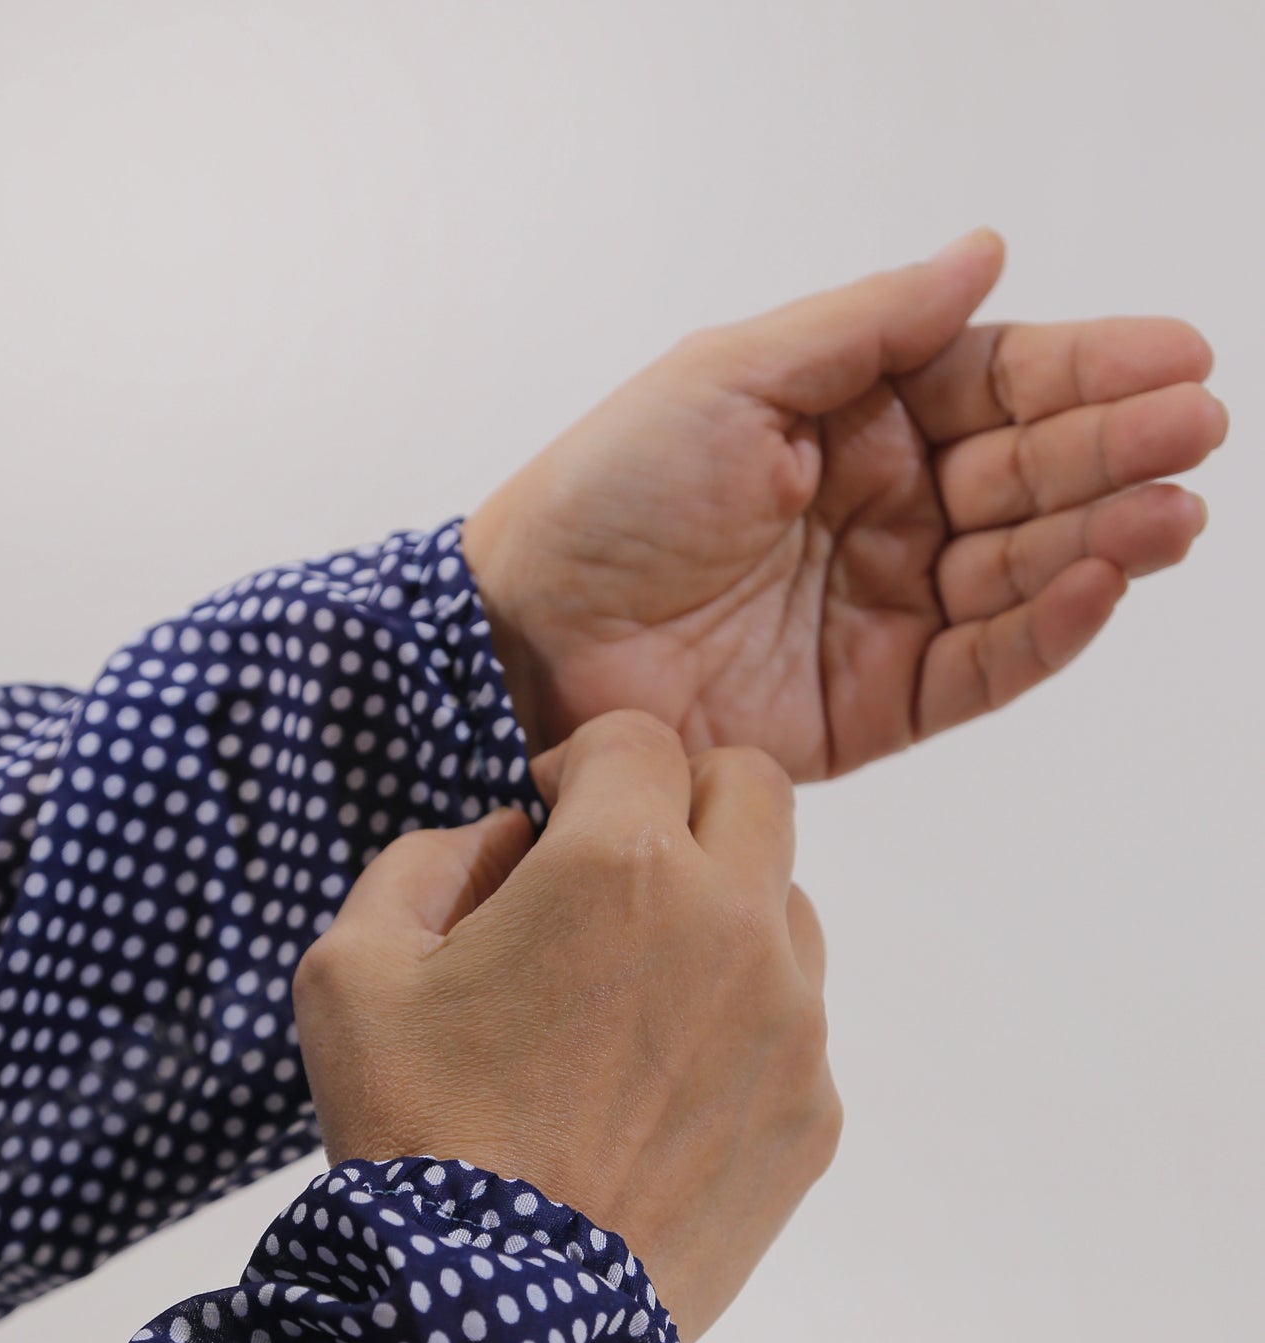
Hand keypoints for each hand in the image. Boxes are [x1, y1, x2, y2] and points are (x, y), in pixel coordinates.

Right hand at [292, 712, 839, 1342]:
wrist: (494, 1325)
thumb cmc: (413, 1137)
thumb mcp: (350, 970)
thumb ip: (427, 860)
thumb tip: (506, 839)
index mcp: (621, 865)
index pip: (641, 737)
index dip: (581, 763)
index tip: (547, 820)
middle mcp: (733, 924)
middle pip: (753, 789)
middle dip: (681, 802)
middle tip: (613, 873)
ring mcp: (792, 1024)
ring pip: (787, 905)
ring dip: (721, 913)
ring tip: (635, 996)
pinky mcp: (813, 1113)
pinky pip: (796, 1024)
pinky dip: (740, 1025)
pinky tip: (660, 1090)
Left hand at [462, 231, 1226, 778]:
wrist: (529, 640)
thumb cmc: (606, 495)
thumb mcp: (729, 378)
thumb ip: (864, 328)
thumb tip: (986, 254)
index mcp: (854, 423)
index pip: (994, 387)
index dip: (1083, 372)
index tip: (1175, 354)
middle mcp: (885, 514)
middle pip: (1025, 476)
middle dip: (1114, 449)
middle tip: (1196, 428)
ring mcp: (884, 612)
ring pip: (1020, 571)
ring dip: (1101, 538)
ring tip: (1172, 510)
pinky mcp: (874, 705)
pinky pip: (979, 667)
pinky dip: (1041, 631)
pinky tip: (1094, 585)